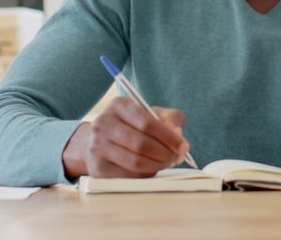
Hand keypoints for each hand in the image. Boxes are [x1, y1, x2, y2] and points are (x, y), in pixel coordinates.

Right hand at [62, 97, 189, 179]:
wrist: (100, 140)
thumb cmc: (132, 126)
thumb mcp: (151, 114)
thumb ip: (170, 119)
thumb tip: (178, 136)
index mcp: (118, 105)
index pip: (147, 123)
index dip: (169, 137)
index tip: (183, 146)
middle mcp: (103, 124)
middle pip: (141, 144)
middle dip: (165, 153)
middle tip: (176, 157)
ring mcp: (97, 147)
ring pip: (135, 162)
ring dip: (157, 165)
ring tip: (166, 162)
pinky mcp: (98, 168)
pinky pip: (129, 175)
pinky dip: (145, 174)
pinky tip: (150, 168)